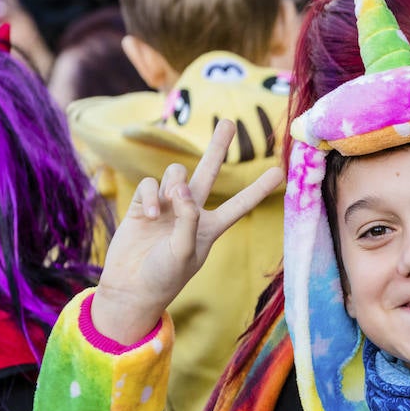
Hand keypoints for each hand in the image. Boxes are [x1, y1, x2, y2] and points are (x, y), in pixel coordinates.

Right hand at [93, 121, 284, 344]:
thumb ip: (188, 218)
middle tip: (228, 122)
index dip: (259, 189)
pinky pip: (150, 184)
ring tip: (168, 204)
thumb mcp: (184, 252)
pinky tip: (148, 216)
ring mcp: (166, 206)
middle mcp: (191, 212)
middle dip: (217, 147)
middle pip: (209, 172)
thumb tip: (183, 188)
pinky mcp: (142, 205)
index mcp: (210, 227)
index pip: (239, 204)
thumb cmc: (164, 277)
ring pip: (176, 174)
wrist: (130, 288)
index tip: (279, 172)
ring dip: (173, 183)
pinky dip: (149, 195)